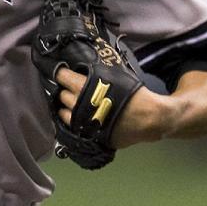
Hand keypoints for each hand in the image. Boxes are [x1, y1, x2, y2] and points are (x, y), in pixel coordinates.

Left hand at [55, 66, 170, 147]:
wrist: (146, 118)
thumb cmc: (133, 93)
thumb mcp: (114, 75)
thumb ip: (96, 74)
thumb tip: (83, 71)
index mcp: (83, 86)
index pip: (61, 76)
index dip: (60, 73)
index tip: (61, 73)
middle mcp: (77, 104)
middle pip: (61, 95)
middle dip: (64, 90)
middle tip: (70, 89)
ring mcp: (80, 121)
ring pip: (63, 112)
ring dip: (65, 107)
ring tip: (72, 105)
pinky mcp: (86, 134)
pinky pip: (72, 127)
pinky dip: (72, 121)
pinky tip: (77, 117)